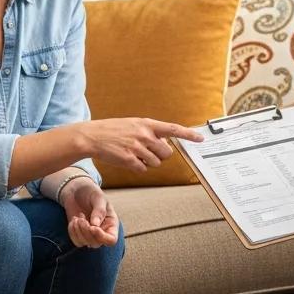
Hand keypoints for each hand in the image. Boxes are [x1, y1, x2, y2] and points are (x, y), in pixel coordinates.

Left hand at [62, 179, 119, 247]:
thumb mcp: (98, 198)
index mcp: (111, 223)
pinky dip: (72, 231)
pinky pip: (76, 241)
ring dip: (78, 231)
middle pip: (96, 243)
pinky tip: (74, 220)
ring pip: (85, 243)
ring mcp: (90, 234)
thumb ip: (99, 210)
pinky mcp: (79, 234)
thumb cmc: (91, 192)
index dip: (102, 237)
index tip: (92, 227)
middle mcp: (102, 231)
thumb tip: (95, 225)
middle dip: (86, 232)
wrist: (77, 190)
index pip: (111, 240)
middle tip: (81, 218)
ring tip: (78, 217)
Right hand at [85, 117, 202, 173]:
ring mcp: (137, 148)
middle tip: (148, 151)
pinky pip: (143, 169)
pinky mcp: (129, 160)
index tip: (200, 138)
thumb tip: (165, 143)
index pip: (173, 129)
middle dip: (161, 155)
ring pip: (156, 163)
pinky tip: (127, 159)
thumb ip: (150, 132)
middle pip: (167, 153)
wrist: (92, 136)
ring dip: (148, 162)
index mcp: (147, 124)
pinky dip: (137, 167)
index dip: (188, 134)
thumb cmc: (113, 130)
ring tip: (134, 153)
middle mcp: (144, 135)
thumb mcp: (133, 124)